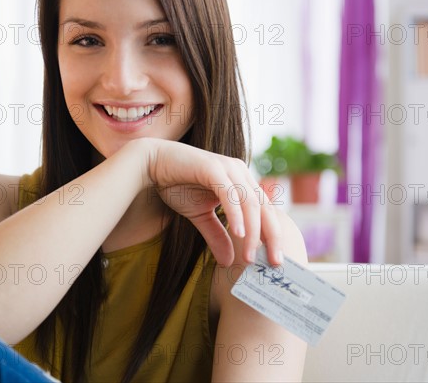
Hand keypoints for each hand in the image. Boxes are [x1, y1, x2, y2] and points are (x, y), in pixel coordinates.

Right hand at [135, 138, 282, 266]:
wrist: (152, 163)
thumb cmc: (177, 185)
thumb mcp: (201, 216)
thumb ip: (216, 236)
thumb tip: (227, 262)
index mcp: (242, 181)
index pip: (266, 211)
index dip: (273, 236)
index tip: (275, 261)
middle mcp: (240, 172)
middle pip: (264, 208)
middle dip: (272, 237)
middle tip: (274, 263)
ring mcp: (228, 168)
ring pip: (249, 203)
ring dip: (252, 231)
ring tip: (249, 256)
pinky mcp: (212, 167)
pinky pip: (229, 193)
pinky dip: (235, 214)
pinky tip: (238, 233)